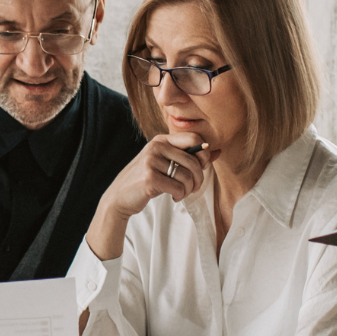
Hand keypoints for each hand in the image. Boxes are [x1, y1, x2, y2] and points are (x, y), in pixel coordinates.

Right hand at [84, 134, 209, 260]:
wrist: (120, 196)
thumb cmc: (146, 179)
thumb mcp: (164, 162)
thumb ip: (187, 156)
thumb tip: (217, 152)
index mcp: (161, 139)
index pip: (194, 138)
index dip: (204, 155)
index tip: (200, 168)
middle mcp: (156, 146)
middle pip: (194, 161)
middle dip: (199, 179)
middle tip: (193, 188)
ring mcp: (151, 161)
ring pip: (187, 176)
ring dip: (188, 190)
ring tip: (181, 193)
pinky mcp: (149, 178)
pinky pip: (178, 188)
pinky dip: (180, 196)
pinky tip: (173, 197)